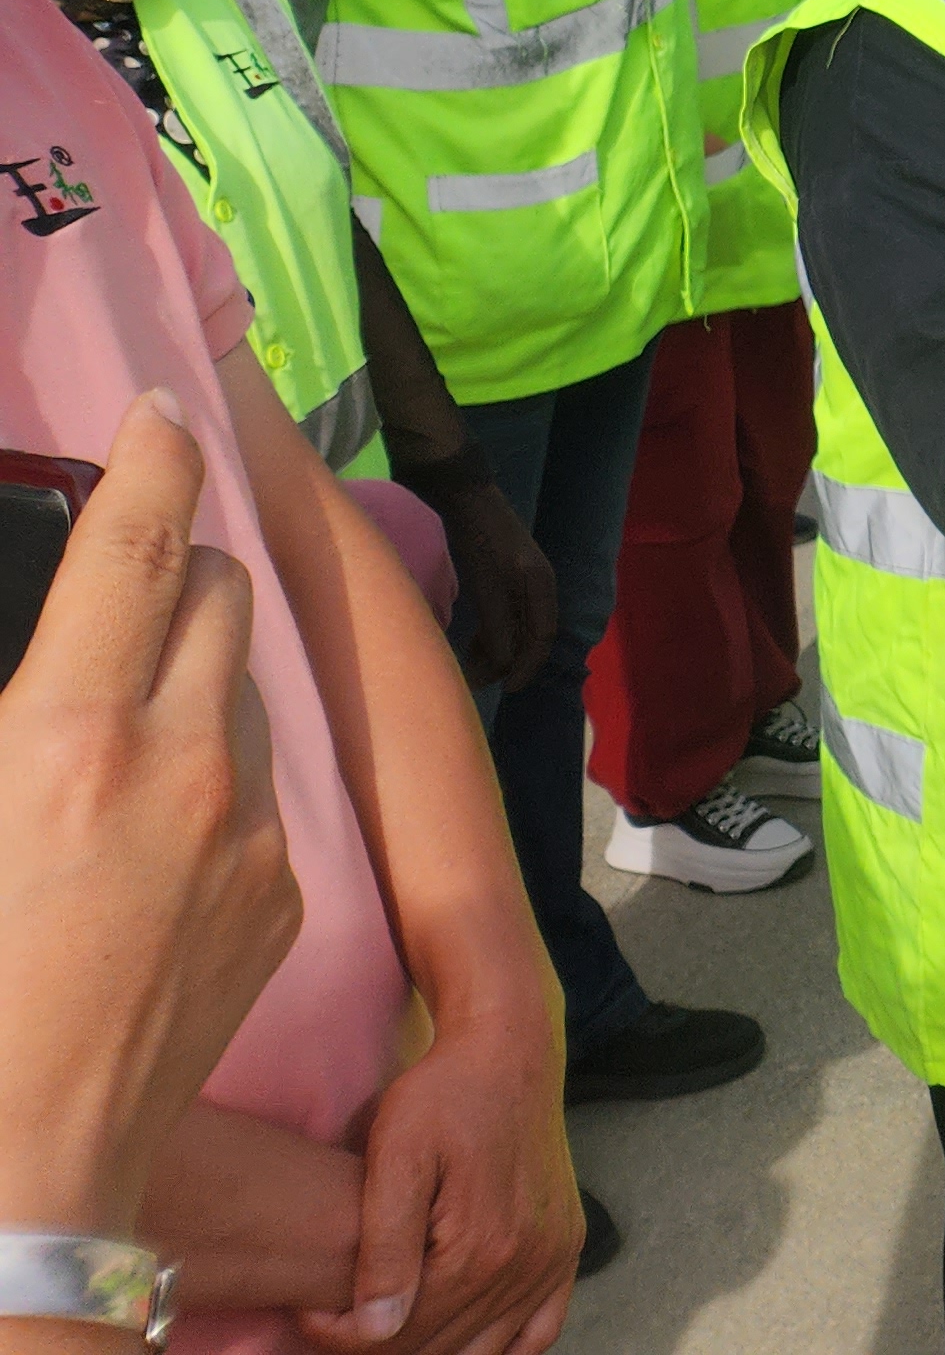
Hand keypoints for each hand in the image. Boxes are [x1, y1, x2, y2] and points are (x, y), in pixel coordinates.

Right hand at [0, 391, 302, 1243]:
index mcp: (69, 735)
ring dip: (195, 675)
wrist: (14, 1169)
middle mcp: (182, 763)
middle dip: (177, 568)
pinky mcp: (284, 897)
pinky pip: (257, 793)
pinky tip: (148, 837)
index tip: (165, 409)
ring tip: (120, 727)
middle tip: (124, 581)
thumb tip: (44, 672)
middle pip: (216, 594)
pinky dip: (212, 778)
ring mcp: (248, 831)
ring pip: (242, 691)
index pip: (137, 540)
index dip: (155, 455)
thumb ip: (14, 715)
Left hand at [308, 1012, 574, 1354]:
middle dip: (379, 1342)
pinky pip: (540, 1330)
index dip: (340, 1337)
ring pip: (483, 1350)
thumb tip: (379, 1328)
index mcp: (479, 1249)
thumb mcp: (397, 1156)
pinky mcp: (566, 1246)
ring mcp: (551, 1258)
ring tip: (392, 1318)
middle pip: (436, 1348)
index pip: (395, 1337)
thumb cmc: (444, 1093)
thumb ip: (386, 1247)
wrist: (510, 1050)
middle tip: (343, 1313)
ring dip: (432, 1349)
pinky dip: (504, 1349)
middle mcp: (524, 1264)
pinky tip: (468, 1340)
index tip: (312, 1311)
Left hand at [427, 480, 554, 692]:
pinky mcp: (502, 575)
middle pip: (529, 633)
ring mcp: (520, 579)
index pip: (542, 635)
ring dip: (495, 648)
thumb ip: (496, 623)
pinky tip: (469, 640)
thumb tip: (505, 663)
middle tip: (475, 680)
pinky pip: (503, 614)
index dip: (527, 666)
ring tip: (467, 663)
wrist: (459, 491)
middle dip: (507, 660)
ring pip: (514, 626)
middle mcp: (536, 583)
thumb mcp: (485, 582)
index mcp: (540, 583)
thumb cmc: (474, 535)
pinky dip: (489, 632)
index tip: (507, 689)